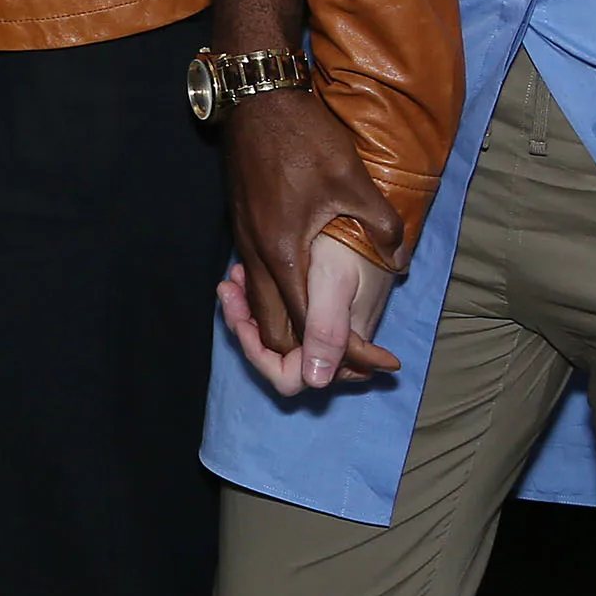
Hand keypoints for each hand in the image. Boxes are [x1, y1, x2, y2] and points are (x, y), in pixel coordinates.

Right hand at [216, 86, 404, 392]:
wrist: (257, 99)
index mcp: (284, 252)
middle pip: (271, 331)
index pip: (307, 326)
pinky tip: (300, 291)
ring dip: (285, 327)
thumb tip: (400, 257)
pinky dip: (274, 301)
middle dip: (304, 354)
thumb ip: (380, 223)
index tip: (374, 364)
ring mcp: (244, 243)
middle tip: (346, 356)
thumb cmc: (303, 138)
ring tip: (325, 333)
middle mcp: (257, 257)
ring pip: (257, 308)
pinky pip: (254, 283)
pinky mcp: (242, 229)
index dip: (341, 352)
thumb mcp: (352, 179)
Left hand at [220, 247, 399, 394]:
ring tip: (235, 274)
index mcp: (340, 350)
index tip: (241, 320)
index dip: (259, 355)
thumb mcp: (334, 283)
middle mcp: (332, 347)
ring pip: (276, 336)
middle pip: (277, 358)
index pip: (289, 378)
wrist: (366, 215)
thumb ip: (327, 330)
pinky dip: (262, 299)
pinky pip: (283, 317)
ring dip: (249, 309)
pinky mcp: (317, 311)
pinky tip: (248, 273)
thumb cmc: (351, 245)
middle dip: (246, 325)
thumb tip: (316, 380)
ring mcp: (325, 330)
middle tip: (229, 287)